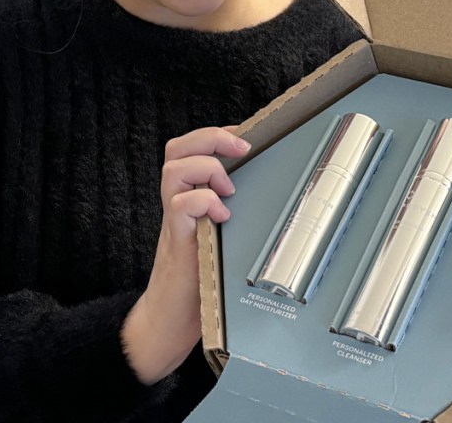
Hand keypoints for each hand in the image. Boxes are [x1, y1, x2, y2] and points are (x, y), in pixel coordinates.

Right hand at [121, 127, 248, 384]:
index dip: (215, 134)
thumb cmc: (204, 276)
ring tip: (228, 189)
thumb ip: (234, 211)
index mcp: (188, 194)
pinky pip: (179, 207)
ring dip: (205, 169)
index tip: (246, 137)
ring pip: (173, 170)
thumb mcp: (222, 235)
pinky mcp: (176, 242)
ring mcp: (174, 220)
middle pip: (176, 148)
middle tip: (241, 149)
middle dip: (210, 138)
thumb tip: (278, 191)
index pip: (190, 147)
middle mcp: (177, 201)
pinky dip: (203, 203)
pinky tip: (222, 217)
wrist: (172, 318)